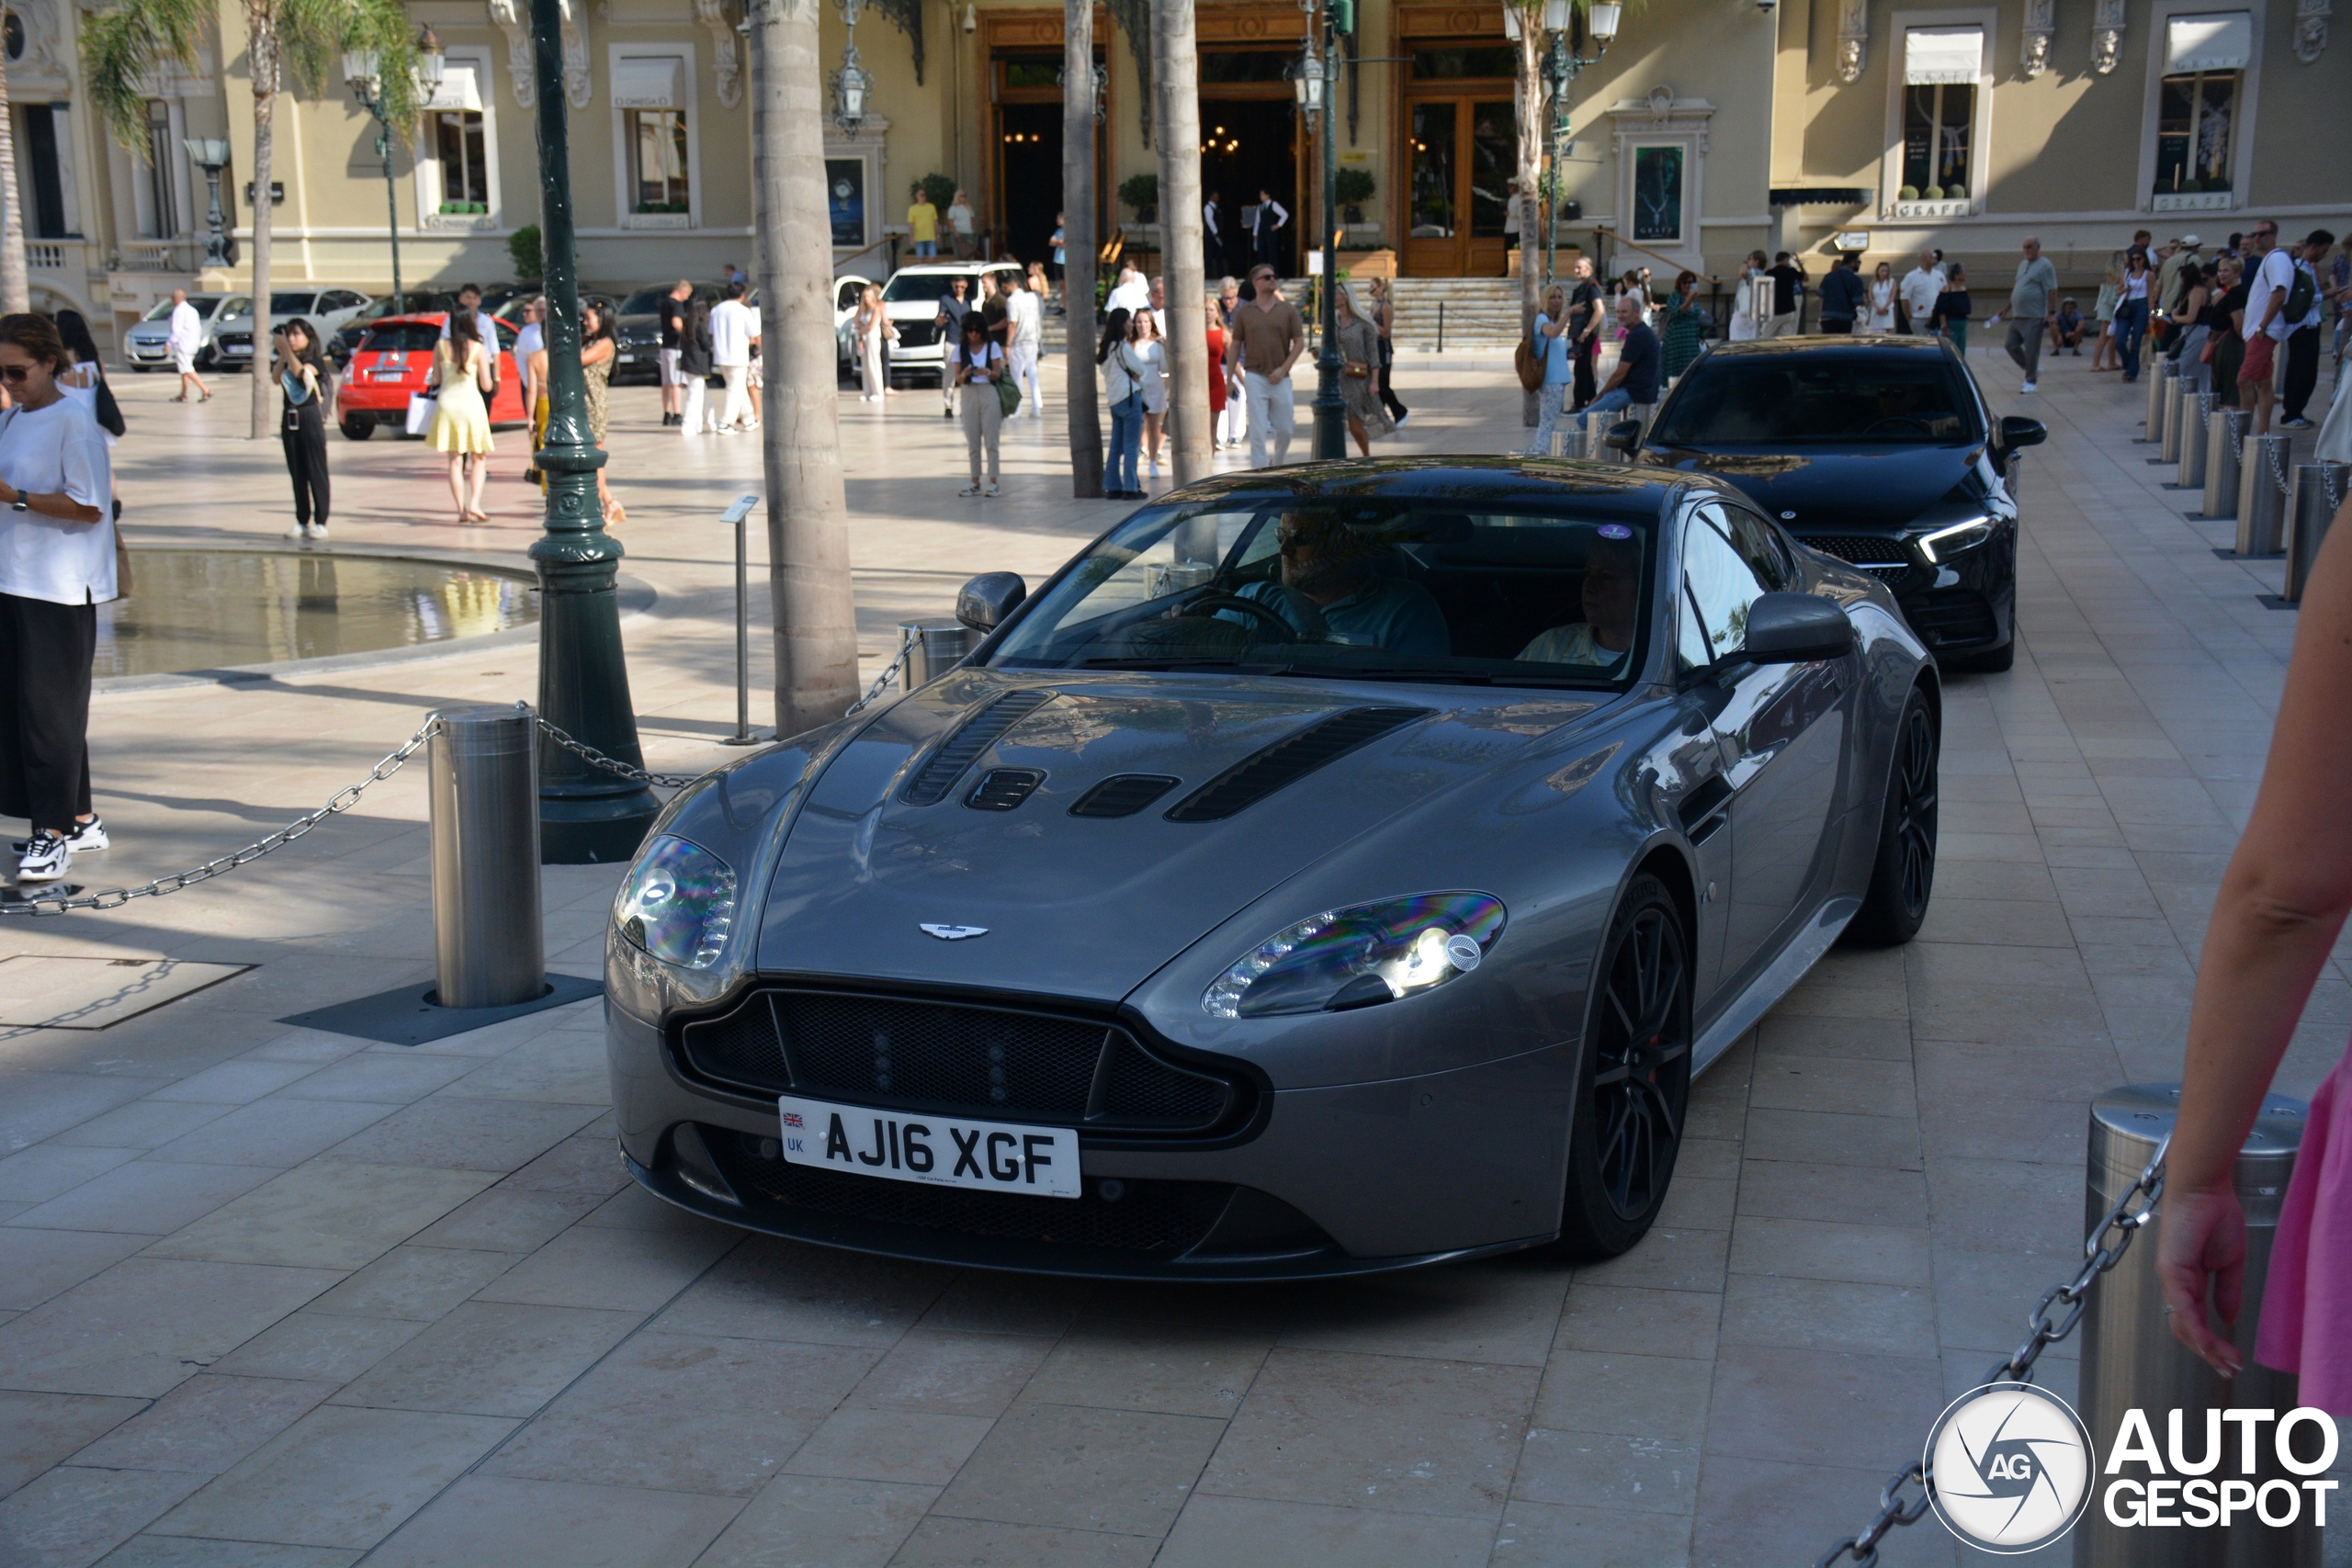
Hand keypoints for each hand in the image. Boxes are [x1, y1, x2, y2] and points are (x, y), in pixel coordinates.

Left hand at [2155, 1182, 2248, 1376]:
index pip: (2195, 1321)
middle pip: (2186, 1329)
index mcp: (2188, 1281)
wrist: (2204, 1189)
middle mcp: (2175, 1283)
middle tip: (2231, 1370)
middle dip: (2209, 1353)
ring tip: (2227, 1363)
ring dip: (2205, 1347)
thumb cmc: (2215, 1217)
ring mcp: (2170, 1277)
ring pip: (2183, 1324)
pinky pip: (2182, 1306)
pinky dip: (2196, 1328)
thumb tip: (2228, 1319)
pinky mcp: (2170, 1270)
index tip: (2234, 1360)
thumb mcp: (2229, 1262)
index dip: (2212, 1343)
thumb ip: (2227, 1291)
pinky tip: (2210, 1344)